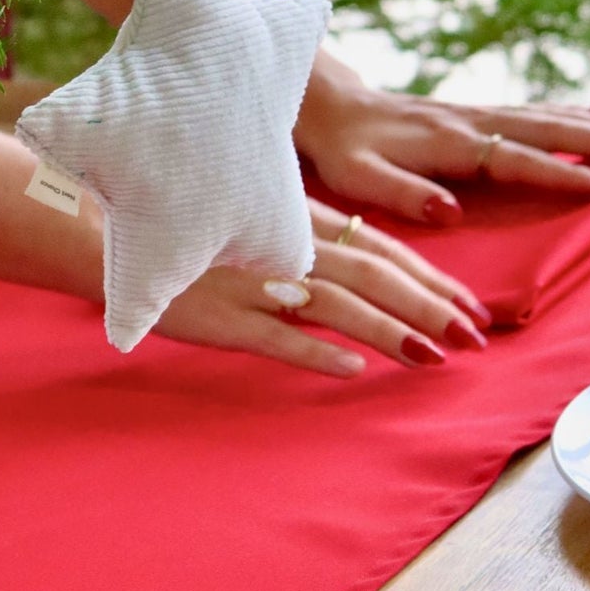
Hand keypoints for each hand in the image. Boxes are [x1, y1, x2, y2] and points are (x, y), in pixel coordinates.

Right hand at [156, 200, 490, 376]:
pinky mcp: (223, 318)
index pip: (382, 251)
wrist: (114, 232)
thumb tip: (363, 264)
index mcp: (300, 224)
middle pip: (375, 276)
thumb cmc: (193, 228)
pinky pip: (276, 336)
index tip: (472, 306)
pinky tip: (352, 370)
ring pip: (337, 306)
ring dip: (389, 331)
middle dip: (430, 307)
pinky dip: (316, 351)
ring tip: (433, 357)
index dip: (432, 279)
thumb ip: (309, 239)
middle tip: (475, 338)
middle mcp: (287, 249)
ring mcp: (256, 283)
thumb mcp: (259, 220)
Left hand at [294, 55, 589, 224]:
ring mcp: (476, 113)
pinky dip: (576, 114)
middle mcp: (470, 121)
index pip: (515, 158)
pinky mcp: (474, 113)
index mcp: (448, 143)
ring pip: (550, 116)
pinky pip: (536, 113)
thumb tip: (450, 212)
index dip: (560, 172)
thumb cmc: (340, 150)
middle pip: (550, 129)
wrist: (324, 103)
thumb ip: (403, 195)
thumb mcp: (359, 180)